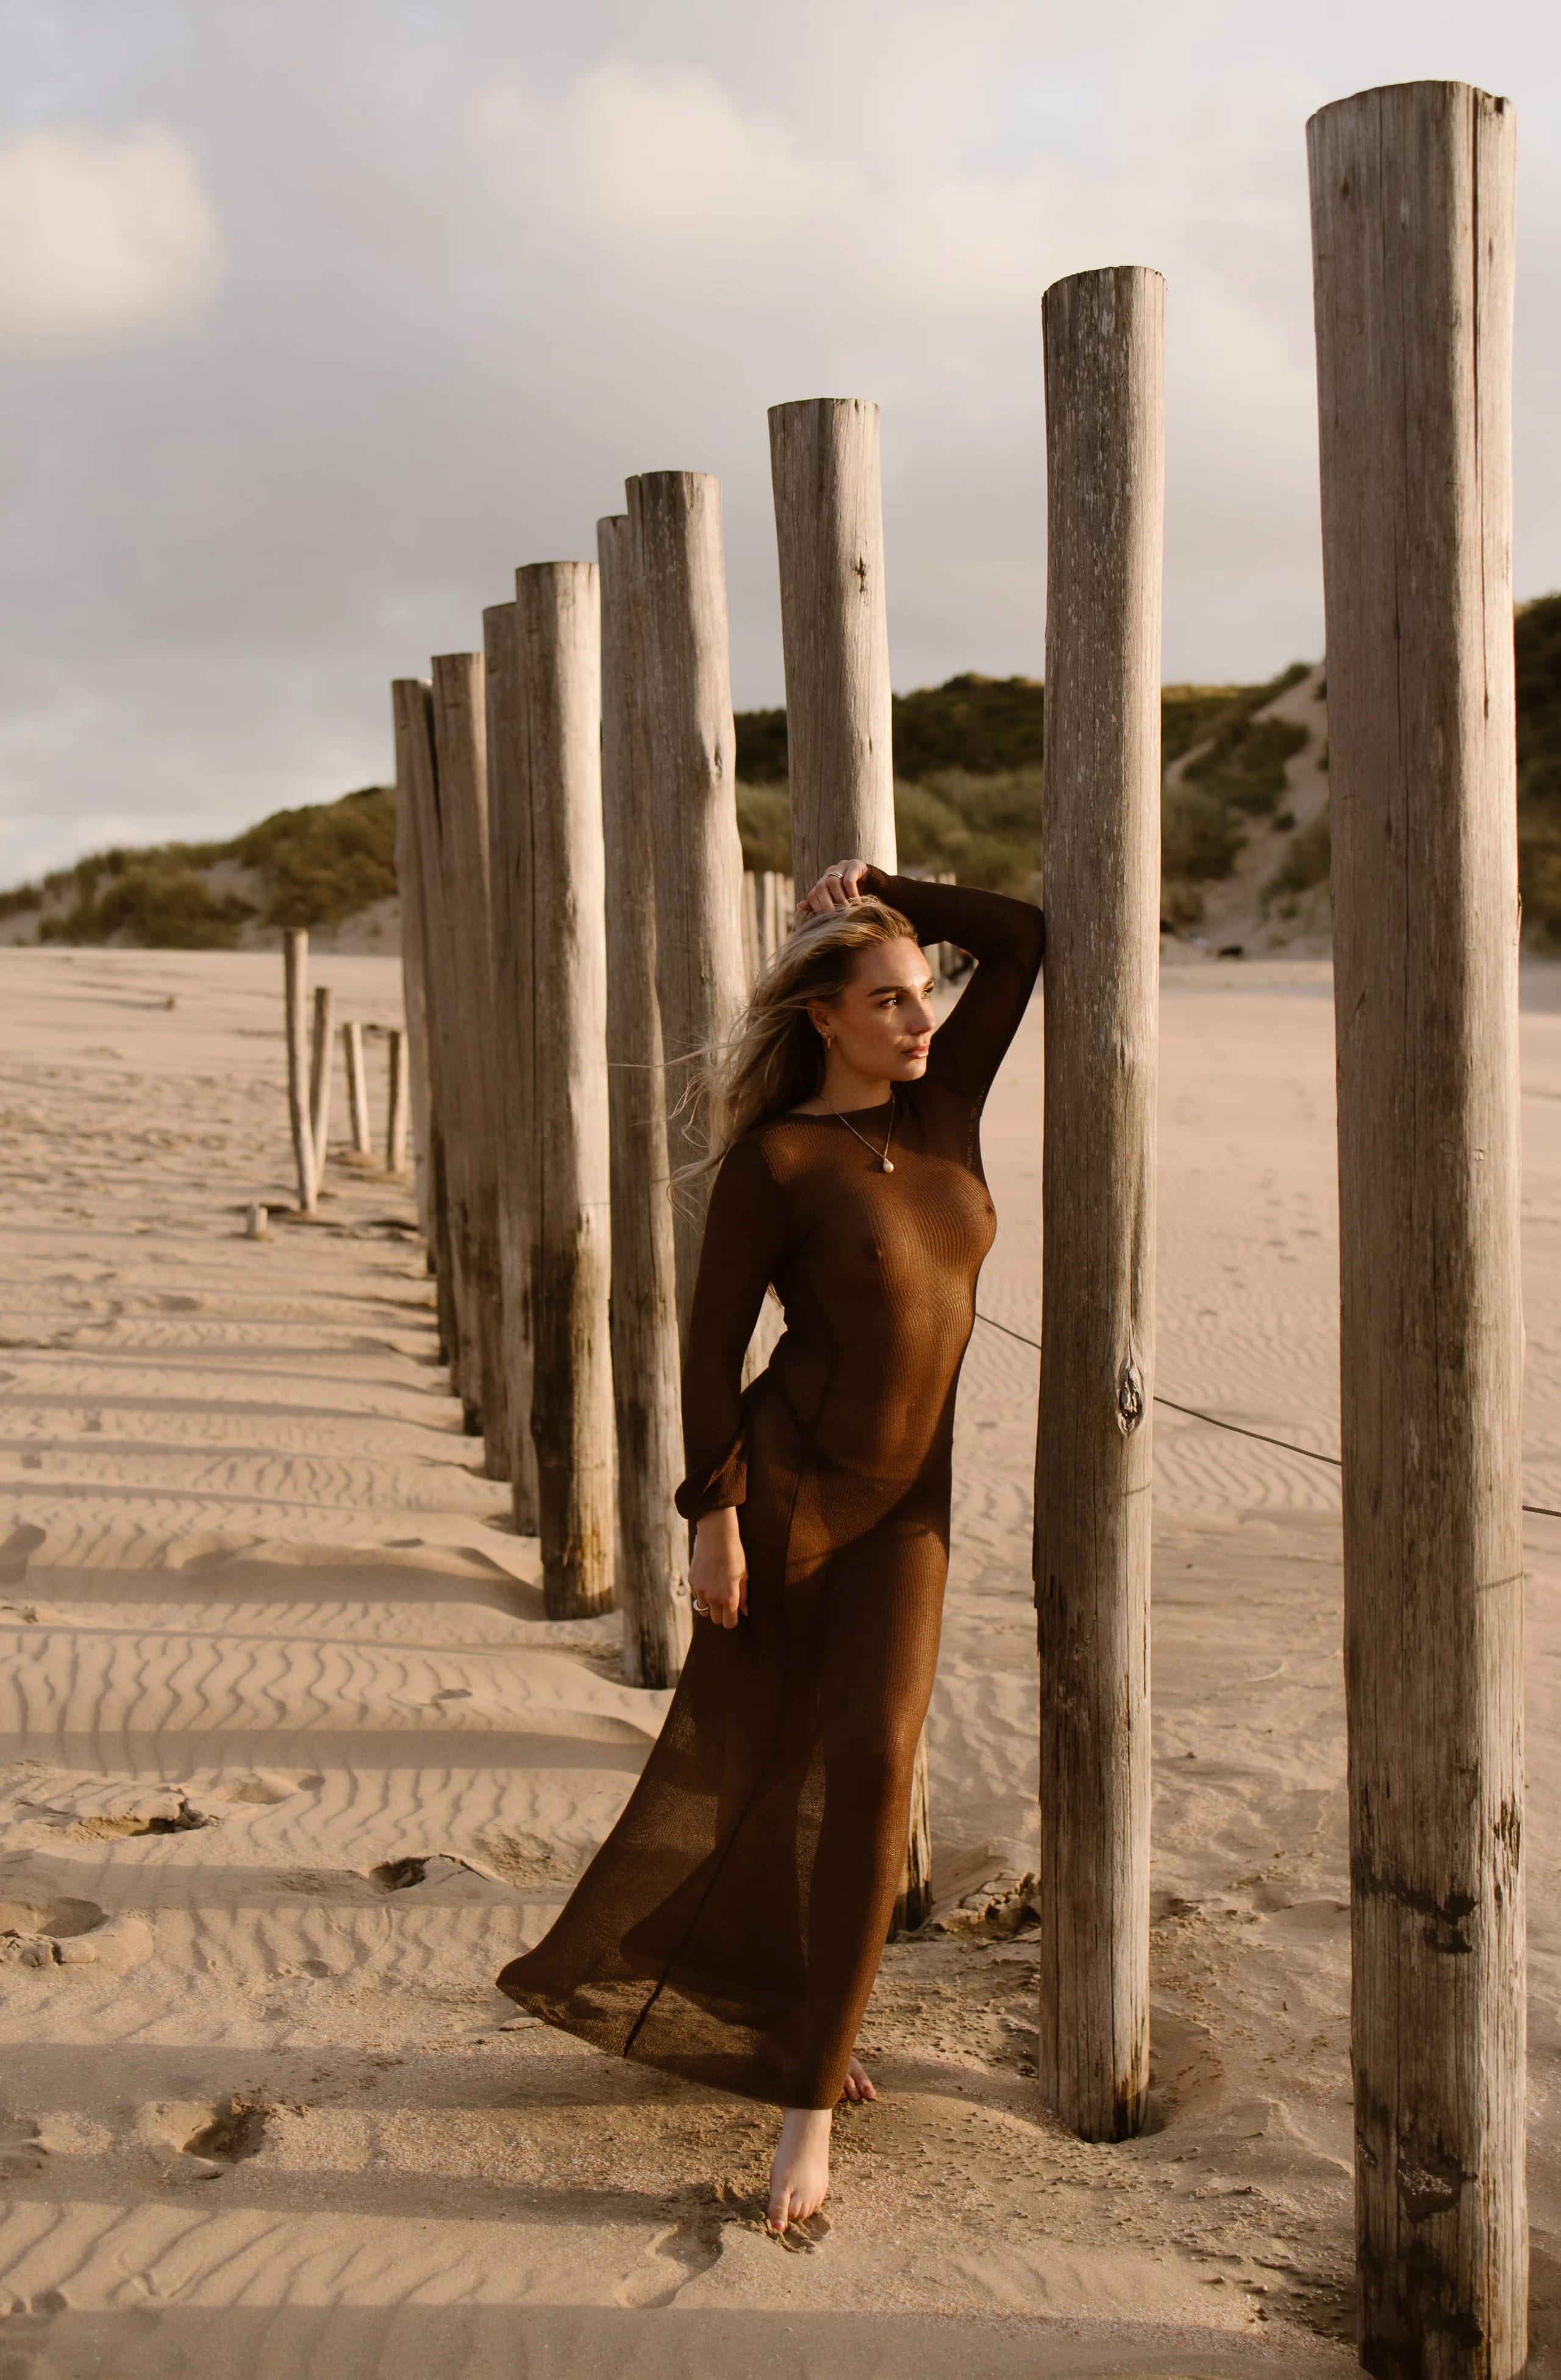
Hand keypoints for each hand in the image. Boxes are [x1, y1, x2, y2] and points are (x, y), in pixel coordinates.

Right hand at [690, 1507, 746, 1628]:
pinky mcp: (692, 1583)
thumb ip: (743, 1597)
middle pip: (715, 1620)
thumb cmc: (734, 1555)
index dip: (732, 1619)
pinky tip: (709, 1581)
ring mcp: (700, 1591)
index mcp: (729, 1598)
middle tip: (726, 1603)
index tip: (734, 1613)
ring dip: (710, 1606)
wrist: (716, 1536)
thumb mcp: (743, 1576)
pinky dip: (702, 1595)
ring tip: (716, 1593)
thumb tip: (744, 1612)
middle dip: (721, 1615)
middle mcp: (713, 1598)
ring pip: (704, 1611)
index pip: (729, 1623)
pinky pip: (697, 1597)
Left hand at [798, 858, 871, 916]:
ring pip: (832, 882)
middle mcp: (830, 872)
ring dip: (839, 899)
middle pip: (820, 887)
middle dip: (826, 905)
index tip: (826, 920)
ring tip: (848, 911)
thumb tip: (799, 906)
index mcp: (823, 881)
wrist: (876, 884)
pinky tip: (858, 904)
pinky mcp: (855, 865)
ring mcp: (842, 866)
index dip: (817, 908)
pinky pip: (848, 880)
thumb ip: (820, 904)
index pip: (813, 894)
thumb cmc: (854, 895)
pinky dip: (851, 894)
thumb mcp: (837, 901)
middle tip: (835, 918)